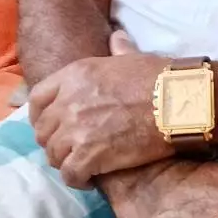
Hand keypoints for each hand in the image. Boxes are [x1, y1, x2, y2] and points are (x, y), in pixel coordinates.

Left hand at [29, 37, 167, 187]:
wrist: (180, 103)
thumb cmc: (161, 79)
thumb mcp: (132, 58)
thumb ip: (117, 51)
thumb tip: (117, 37)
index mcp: (75, 75)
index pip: (37, 98)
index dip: (40, 116)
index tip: (50, 126)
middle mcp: (69, 101)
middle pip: (43, 130)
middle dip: (54, 142)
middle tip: (70, 150)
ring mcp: (76, 129)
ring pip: (53, 155)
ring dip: (65, 162)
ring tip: (82, 166)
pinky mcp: (89, 155)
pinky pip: (70, 174)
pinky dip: (77, 180)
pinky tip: (90, 180)